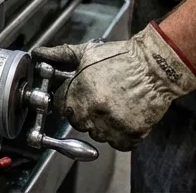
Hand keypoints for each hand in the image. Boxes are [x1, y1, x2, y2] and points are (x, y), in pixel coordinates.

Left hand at [32, 22, 195, 150]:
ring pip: (96, 134)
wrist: (156, 66)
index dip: (67, 100)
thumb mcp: (87, 52)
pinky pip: (117, 144)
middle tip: (97, 101)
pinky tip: (123, 119)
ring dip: (101, 125)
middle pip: (77, 122)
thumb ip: (60, 55)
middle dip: (83, 113)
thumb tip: (39, 53)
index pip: (60, 107)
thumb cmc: (122, 57)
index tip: (76, 97)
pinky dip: (120, 136)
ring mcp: (112, 124)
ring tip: (113, 107)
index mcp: (79, 92)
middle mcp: (93, 111)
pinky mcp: (131, 133)